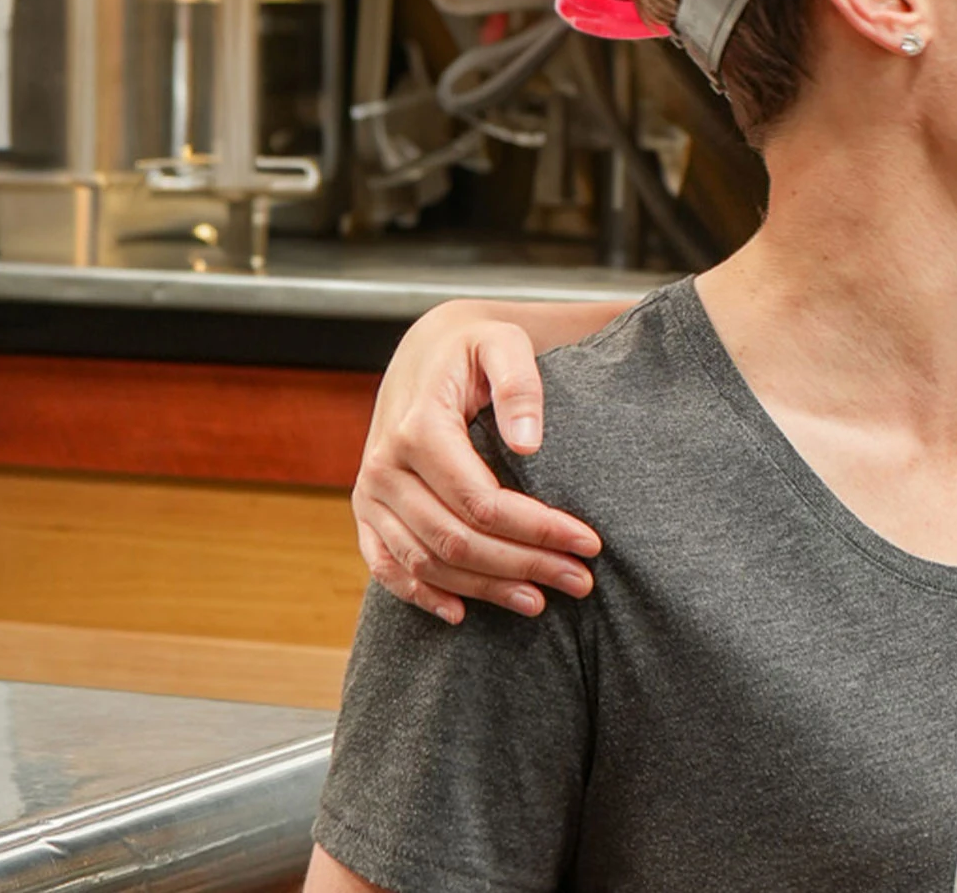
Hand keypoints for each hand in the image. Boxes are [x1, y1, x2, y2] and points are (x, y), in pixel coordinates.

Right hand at [352, 300, 604, 622]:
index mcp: (418, 428)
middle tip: (580, 580)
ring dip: (484, 589)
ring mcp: (370, 494)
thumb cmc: (475, 347)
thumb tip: (529, 443)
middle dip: (523, 565)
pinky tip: (461, 613)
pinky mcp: (367, 511)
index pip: (482, 501)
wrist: (427, 348)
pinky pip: (384, 566)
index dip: (538, 529)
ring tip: (541, 601)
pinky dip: (419, 595)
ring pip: (425, 562)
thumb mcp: (503, 344)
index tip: (589, 542)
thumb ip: (520, 384)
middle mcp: (385, 467)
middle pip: (456, 539)